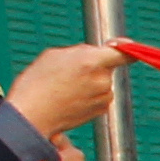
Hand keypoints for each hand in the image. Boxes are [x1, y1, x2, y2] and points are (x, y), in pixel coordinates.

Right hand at [7, 43, 124, 134]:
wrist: (31, 115)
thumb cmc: (38, 82)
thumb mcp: (55, 54)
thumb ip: (82, 51)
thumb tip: (97, 53)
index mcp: (92, 62)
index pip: (122, 53)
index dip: (125, 47)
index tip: (127, 45)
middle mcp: (102, 80)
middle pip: (106, 66)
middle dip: (93, 65)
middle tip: (68, 71)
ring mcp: (104, 97)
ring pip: (101, 81)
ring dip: (90, 81)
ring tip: (65, 86)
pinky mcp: (101, 110)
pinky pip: (99, 95)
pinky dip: (89, 94)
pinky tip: (69, 98)